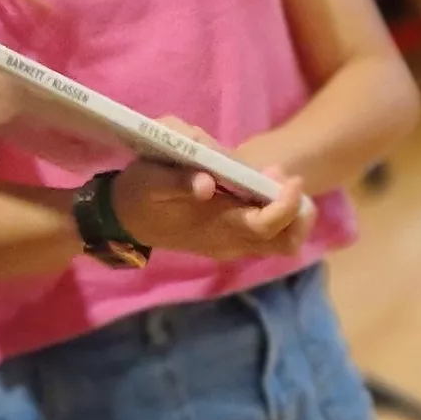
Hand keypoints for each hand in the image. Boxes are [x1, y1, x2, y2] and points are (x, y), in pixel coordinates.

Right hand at [116, 121, 319, 260]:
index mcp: (214, 227)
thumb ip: (177, 179)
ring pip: (282, 239)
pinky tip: (262, 186)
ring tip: (275, 180)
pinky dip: (278, 212)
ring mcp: (233, 242)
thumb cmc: (138, 194)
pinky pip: (269, 233)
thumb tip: (206, 183)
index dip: (284, 205)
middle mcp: (230, 241)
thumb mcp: (149, 179)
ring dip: (291, 211)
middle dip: (297, 210)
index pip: (265, 226)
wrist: (124, 218)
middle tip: (282, 177)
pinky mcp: (232, 236)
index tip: (288, 177)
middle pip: (286, 240)